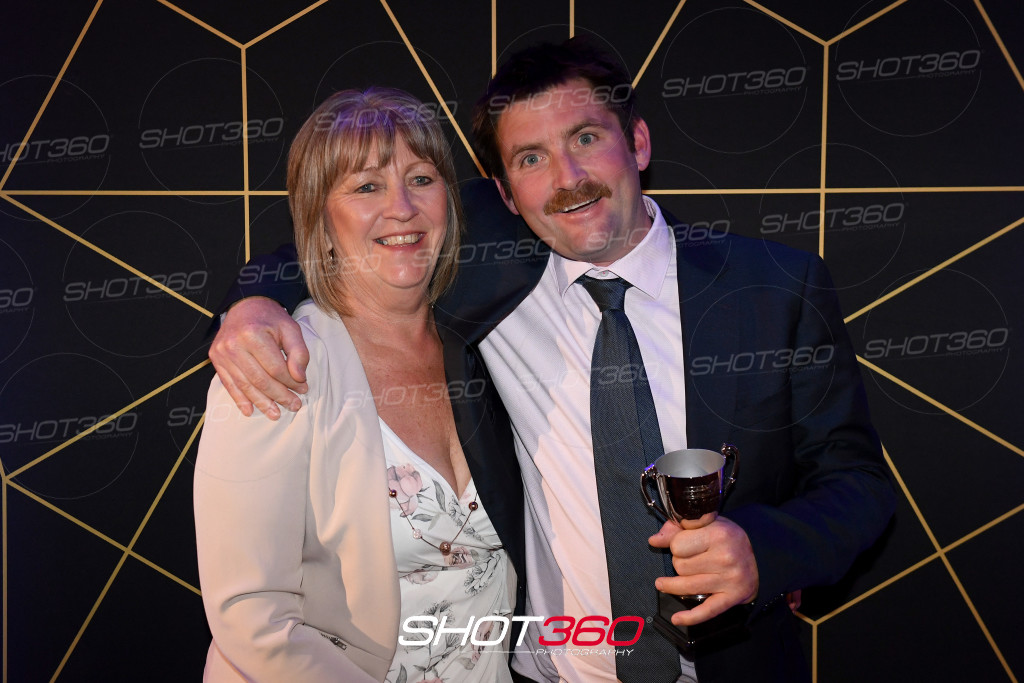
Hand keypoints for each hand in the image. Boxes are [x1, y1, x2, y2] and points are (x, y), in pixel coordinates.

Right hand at [208, 297, 308, 418]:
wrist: (245, 305)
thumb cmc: (271, 318)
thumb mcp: (291, 328)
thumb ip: (299, 352)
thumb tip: (299, 378)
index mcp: (253, 335)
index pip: (276, 368)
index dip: (291, 382)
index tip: (304, 389)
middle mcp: (234, 345)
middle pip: (260, 380)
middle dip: (279, 396)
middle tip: (294, 406)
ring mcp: (222, 353)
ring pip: (245, 385)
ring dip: (261, 403)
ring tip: (276, 414)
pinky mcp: (216, 359)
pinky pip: (229, 384)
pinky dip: (240, 400)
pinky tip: (250, 411)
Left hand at [648, 516, 758, 625]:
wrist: (760, 556)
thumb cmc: (727, 538)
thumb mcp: (706, 524)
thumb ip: (677, 529)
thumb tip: (654, 540)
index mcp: (718, 534)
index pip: (677, 545)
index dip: (676, 545)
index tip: (683, 544)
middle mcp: (725, 557)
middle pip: (680, 566)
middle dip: (679, 563)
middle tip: (689, 560)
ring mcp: (729, 579)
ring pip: (687, 586)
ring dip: (673, 585)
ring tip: (663, 584)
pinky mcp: (732, 597)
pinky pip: (707, 610)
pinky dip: (691, 617)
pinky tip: (677, 618)